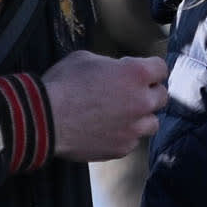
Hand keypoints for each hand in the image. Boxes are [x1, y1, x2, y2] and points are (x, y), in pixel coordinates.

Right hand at [41, 51, 167, 160]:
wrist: (44, 119)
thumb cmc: (62, 84)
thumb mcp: (86, 59)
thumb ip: (111, 65)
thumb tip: (116, 72)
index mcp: (135, 74)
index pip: (161, 68)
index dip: (151, 69)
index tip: (143, 72)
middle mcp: (141, 101)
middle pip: (162, 96)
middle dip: (149, 93)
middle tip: (131, 93)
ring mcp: (133, 128)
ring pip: (152, 123)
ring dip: (142, 117)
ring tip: (123, 115)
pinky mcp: (122, 148)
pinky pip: (132, 141)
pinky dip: (125, 136)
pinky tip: (108, 130)